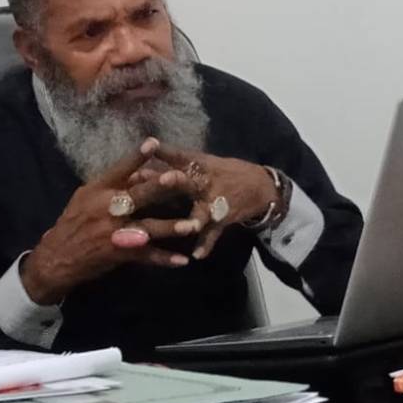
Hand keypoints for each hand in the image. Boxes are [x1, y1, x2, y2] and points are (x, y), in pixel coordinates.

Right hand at [21, 144, 193, 304]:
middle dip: (157, 187)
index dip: (136, 156)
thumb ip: (111, 185)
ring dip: (170, 227)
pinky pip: (147, 256)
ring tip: (191, 226)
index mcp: (98, 190)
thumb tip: (138, 172)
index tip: (153, 142)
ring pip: (147, 227)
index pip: (119, 170)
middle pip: (136, 196)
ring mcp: (115, 232)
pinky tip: (183, 261)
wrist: (57, 257)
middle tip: (177, 178)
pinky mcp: (120, 254)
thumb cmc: (75, 221)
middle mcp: (107, 208)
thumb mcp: (86, 197)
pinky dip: (165, 259)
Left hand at [130, 139, 279, 260]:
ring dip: (191, 220)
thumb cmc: (224, 172)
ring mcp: (215, 202)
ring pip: (200, 212)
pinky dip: (206, 244)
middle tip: (155, 181)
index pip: (178, 156)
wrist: (260, 187)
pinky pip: (213, 234)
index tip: (147, 146)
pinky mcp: (223, 219)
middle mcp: (206, 182)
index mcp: (199, 165)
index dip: (163, 151)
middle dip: (170, 181)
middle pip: (185, 181)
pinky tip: (197, 255)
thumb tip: (143, 161)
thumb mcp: (203, 161)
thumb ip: (175, 163)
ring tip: (184, 228)